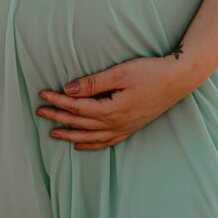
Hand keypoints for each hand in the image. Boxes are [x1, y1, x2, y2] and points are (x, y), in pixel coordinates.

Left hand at [36, 53, 200, 151]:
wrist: (178, 79)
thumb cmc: (150, 72)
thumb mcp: (119, 73)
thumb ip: (93, 83)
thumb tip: (68, 90)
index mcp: (111, 110)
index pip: (77, 107)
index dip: (58, 101)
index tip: (42, 95)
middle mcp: (116, 124)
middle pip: (80, 123)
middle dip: (58, 117)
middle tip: (39, 112)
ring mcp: (125, 128)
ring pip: (91, 137)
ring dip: (70, 134)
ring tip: (53, 133)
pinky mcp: (131, 127)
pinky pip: (107, 142)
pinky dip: (91, 145)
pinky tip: (81, 144)